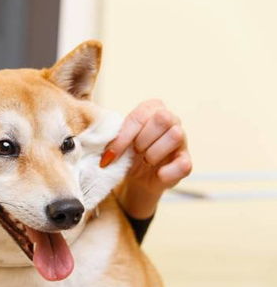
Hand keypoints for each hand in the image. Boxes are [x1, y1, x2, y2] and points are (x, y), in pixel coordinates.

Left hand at [101, 99, 191, 218]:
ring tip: (145, 161)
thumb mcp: (117, 142)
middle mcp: (171, 119)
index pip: (140, 116)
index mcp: (151, 108)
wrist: (137, 178)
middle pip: (163, 119)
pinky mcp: (186, 160)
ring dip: (153, 154)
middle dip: (142, 140)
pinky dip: (166, 172)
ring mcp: (182, 139)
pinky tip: (157, 173)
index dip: (124, 137)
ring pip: (175, 135)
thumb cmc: (127, 154)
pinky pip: (183, 163)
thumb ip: (111, 135)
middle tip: (134, 153)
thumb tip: (99, 138)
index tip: (110, 155)